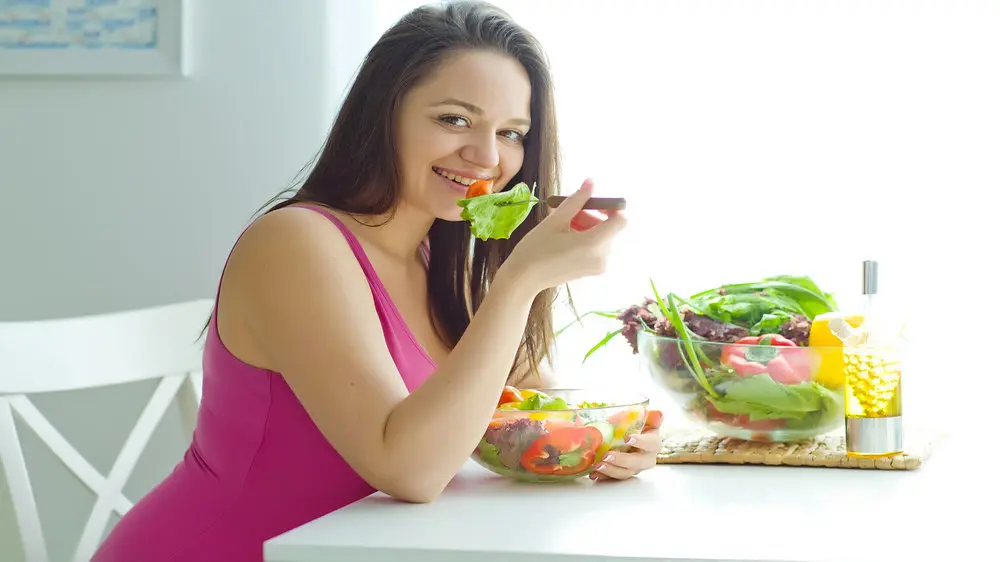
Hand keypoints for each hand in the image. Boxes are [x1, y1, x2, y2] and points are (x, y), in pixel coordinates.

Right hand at [501, 178, 626, 293]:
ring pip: (602, 237)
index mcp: (594, 243)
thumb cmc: (535, 249)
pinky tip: (565, 239)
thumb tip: (591, 182)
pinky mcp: (592, 271)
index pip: (621, 220)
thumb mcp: (555, 220)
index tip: (593, 203)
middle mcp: (601, 257)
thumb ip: (577, 200)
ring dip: (587, 227)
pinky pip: (597, 248)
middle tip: (568, 213)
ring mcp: (598, 266)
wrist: (524, 280)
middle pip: (609, 228)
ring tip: (563, 228)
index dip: (612, 207)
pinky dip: (586, 239)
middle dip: (592, 216)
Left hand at [590, 409, 663, 481]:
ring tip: (598, 465)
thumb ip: (651, 417)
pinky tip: (594, 474)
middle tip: (606, 455)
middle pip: (637, 463)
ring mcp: (634, 468)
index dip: (641, 442)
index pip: (652, 444)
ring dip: (611, 470)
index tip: (628, 438)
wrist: (628, 438)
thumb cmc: (636, 427)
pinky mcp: (623, 473)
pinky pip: (614, 478)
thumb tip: (658, 413)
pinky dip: (603, 476)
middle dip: (622, 460)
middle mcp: (646, 458)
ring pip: (625, 472)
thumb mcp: (644, 419)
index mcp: (653, 443)